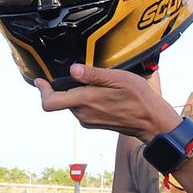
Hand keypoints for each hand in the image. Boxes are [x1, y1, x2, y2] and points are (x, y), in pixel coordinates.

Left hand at [35, 63, 178, 140]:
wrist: (152, 122)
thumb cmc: (139, 99)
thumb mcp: (119, 79)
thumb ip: (94, 75)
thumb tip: (72, 70)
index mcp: (85, 101)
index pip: (50, 102)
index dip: (42, 91)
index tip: (40, 80)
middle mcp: (83, 114)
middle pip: (61, 100)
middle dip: (65, 87)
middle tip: (80, 74)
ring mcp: (88, 120)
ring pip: (72, 104)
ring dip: (77, 93)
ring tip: (97, 83)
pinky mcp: (94, 123)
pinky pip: (82, 109)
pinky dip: (86, 100)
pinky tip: (102, 93)